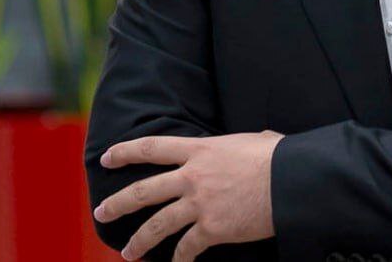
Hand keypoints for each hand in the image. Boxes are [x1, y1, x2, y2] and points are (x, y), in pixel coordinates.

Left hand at [94, 130, 284, 260]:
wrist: (291, 180)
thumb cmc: (279, 157)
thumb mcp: (255, 141)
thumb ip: (243, 145)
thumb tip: (259, 141)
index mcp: (200, 149)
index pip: (153, 147)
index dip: (125, 152)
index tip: (107, 157)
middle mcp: (193, 175)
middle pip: (144, 190)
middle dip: (117, 203)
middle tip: (101, 211)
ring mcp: (200, 203)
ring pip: (157, 225)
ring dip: (138, 240)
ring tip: (127, 251)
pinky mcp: (213, 229)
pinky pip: (187, 249)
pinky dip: (180, 260)